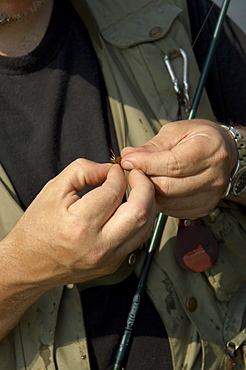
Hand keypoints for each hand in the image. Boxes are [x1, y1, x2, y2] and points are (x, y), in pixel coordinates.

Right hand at [4, 159, 155, 286]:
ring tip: (138, 190)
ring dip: (147, 203)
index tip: (114, 170)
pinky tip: (132, 209)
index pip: (113, 192)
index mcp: (79, 224)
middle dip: (144, 186)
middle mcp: (98, 246)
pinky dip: (141, 220)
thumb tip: (107, 168)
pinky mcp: (113, 265)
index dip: (118, 175)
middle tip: (137, 176)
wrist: (29, 264)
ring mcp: (108, 259)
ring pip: (145, 227)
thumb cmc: (38, 229)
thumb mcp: (53, 190)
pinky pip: (138, 239)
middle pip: (140, 212)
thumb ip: (83, 171)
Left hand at [121, 119, 236, 218]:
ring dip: (150, 192)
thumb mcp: (176, 132)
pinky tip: (159, 189)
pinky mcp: (203, 208)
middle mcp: (213, 176)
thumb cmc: (200, 138)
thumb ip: (152, 146)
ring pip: (168, 202)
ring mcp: (210, 196)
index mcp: (209, 151)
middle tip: (133, 170)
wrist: (225, 152)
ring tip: (146, 178)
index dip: (145, 164)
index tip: (127, 161)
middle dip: (144, 180)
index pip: (172, 164)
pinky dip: (160, 202)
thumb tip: (128, 156)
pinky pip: (173, 211)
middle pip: (168, 187)